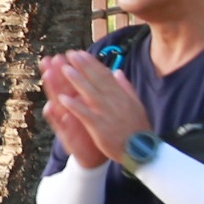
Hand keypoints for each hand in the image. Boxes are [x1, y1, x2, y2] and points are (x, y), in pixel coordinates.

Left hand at [41, 51, 150, 166]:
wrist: (141, 150)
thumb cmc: (138, 128)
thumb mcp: (136, 104)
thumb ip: (126, 87)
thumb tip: (118, 71)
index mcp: (121, 95)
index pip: (105, 75)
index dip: (92, 63)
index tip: (81, 53)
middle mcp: (113, 101)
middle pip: (96, 80)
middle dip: (83, 66)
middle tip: (71, 54)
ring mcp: (106, 113)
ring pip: (89, 93)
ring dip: (76, 80)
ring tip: (64, 69)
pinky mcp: (99, 127)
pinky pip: (84, 114)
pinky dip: (73, 106)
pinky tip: (62, 99)